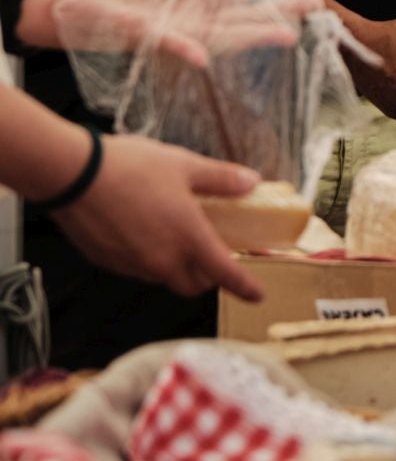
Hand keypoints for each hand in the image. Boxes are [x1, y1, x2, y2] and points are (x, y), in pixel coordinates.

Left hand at [36, 0, 322, 66]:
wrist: (63, 6)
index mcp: (195, 8)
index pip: (243, 4)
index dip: (275, 2)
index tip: (309, 0)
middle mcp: (189, 24)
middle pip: (241, 21)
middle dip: (278, 17)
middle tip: (314, 12)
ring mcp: (169, 31)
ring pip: (217, 35)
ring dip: (249, 36)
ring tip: (284, 35)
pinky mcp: (142, 34)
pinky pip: (165, 44)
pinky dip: (184, 49)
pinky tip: (205, 56)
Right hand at [52, 135, 263, 300]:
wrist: (72, 174)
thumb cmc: (131, 167)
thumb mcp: (185, 165)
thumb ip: (221, 179)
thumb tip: (252, 181)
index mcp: (188, 237)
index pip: (224, 273)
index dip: (245, 286)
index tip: (258, 295)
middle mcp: (161, 259)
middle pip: (193, 284)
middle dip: (208, 276)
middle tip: (214, 253)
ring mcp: (132, 264)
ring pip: (164, 278)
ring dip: (177, 266)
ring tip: (177, 234)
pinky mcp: (108, 262)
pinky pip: (138, 269)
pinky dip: (149, 258)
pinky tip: (145, 230)